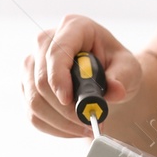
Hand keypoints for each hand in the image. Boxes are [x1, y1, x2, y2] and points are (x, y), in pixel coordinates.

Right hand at [22, 15, 143, 138]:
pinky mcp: (28, 85)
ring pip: (34, 99)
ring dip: (60, 121)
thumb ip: (123, 78)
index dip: (59, 78)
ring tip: (86, 128)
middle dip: (64, 108)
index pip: (56, 52)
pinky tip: (73, 129)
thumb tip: (115, 90)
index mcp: (73, 27)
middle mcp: (46, 42)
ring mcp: (33, 63)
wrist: (109, 77)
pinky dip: (54, 127)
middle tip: (88, 122)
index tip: (70, 101)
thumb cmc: (118, 67)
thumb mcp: (129, 69)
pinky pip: (33, 113)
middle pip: (41, 79)